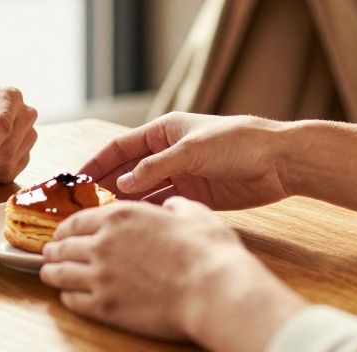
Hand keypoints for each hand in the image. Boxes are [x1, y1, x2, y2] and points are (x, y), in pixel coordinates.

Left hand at [41, 197, 306, 350]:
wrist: (214, 290)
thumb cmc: (209, 251)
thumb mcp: (193, 213)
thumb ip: (176, 206)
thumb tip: (172, 204)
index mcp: (121, 215)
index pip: (78, 219)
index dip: (66, 227)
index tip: (63, 233)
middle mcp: (103, 242)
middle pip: (62, 245)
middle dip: (54, 249)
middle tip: (50, 253)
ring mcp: (101, 275)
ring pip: (59, 273)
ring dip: (51, 272)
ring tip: (48, 274)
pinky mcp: (105, 306)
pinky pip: (72, 300)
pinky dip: (67, 297)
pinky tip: (68, 297)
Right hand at [80, 112, 291, 209]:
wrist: (280, 161)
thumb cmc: (238, 142)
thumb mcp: (191, 150)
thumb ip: (155, 168)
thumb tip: (122, 186)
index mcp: (164, 131)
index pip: (120, 147)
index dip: (97, 162)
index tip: (75, 180)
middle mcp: (169, 152)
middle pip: (128, 170)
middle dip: (106, 186)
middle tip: (83, 206)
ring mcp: (182, 174)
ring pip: (144, 190)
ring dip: (125, 203)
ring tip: (102, 220)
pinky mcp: (196, 195)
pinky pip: (164, 204)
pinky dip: (148, 212)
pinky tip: (133, 224)